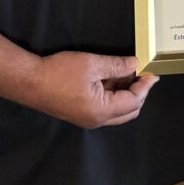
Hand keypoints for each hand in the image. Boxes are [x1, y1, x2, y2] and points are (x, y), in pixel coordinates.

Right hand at [26, 51, 157, 128]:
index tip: (153, 72)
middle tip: (142, 73)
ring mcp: (88, 119)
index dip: (145, 86)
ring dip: (125, 93)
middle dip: (139, 92)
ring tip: (127, 71)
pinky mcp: (81, 114)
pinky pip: (105, 108)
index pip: (134, 101)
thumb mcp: (92, 64)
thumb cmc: (60, 72)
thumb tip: (136, 64)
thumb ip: (117, 66)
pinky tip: (112, 77)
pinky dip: (113, 95)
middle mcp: (97, 120)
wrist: (30, 82)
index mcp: (102, 110)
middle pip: (129, 111)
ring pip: (117, 111)